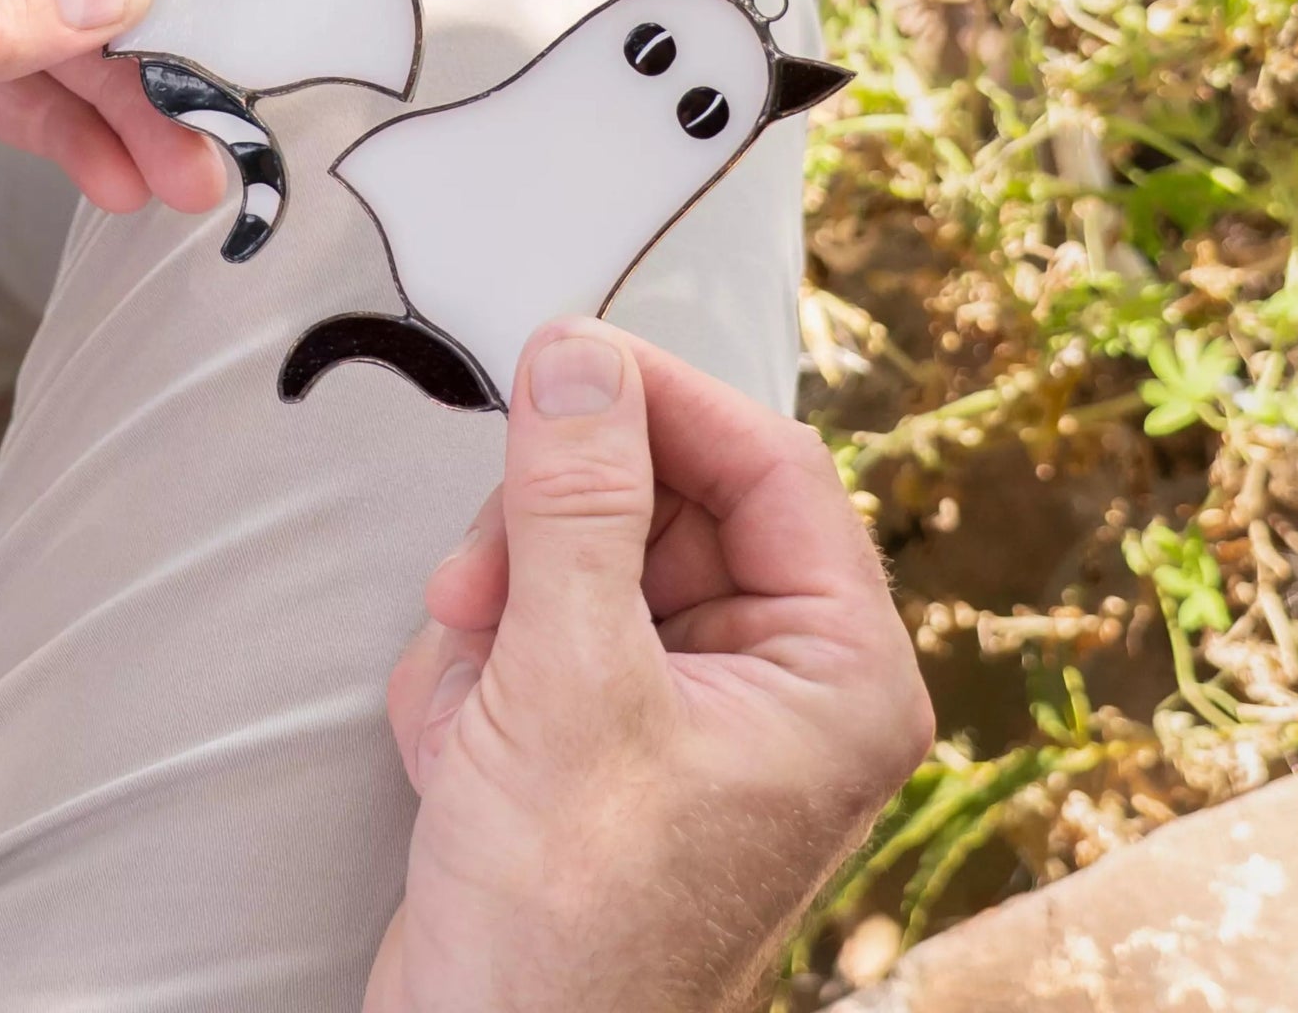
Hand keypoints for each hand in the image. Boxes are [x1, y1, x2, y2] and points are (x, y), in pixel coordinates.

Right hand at [371, 319, 931, 1012]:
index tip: (561, 363)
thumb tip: (578, 360)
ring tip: (473, 709)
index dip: (658, 401)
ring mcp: (684, 706)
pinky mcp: (603, 729)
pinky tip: (464, 754)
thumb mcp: (570, 683)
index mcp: (834, 670)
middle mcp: (775, 680)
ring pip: (579, 559)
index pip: (764, 463)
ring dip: (498, 618)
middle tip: (484, 580)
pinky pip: (536, 627)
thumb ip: (574, 501)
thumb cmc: (570, 936)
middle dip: (546, 538)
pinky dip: (479, 673)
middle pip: (658, 503)